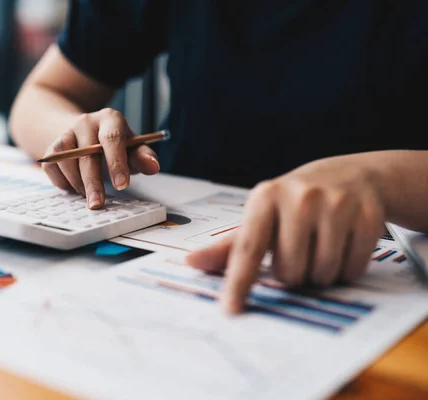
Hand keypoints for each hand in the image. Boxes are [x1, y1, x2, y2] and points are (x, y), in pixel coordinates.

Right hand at [41, 108, 159, 208]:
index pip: (112, 139)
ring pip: (65, 160)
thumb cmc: (115, 144)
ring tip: (88, 195)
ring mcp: (66, 132)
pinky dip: (61, 181)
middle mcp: (86, 122)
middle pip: (87, 154)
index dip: (116, 162)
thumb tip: (153, 166)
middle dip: (93, 182)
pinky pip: (51, 166)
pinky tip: (73, 188)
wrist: (85, 132)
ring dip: (76, 183)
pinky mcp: (52, 146)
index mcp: (110, 119)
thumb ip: (143, 157)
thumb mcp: (133, 147)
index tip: (122, 185)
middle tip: (97, 204)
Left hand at [186, 156, 386, 314]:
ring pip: (322, 274)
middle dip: (293, 273)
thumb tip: (190, 263)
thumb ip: (228, 246)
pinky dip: (346, 269)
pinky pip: (352, 270)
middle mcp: (300, 197)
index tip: (230, 310)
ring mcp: (336, 204)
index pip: (248, 249)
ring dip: (319, 273)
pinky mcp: (368, 216)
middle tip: (298, 250)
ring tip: (320, 245)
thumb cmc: (295, 202)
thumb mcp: (261, 216)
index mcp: (266, 197)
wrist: (350, 176)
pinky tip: (343, 243)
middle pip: (289, 272)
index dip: (238, 282)